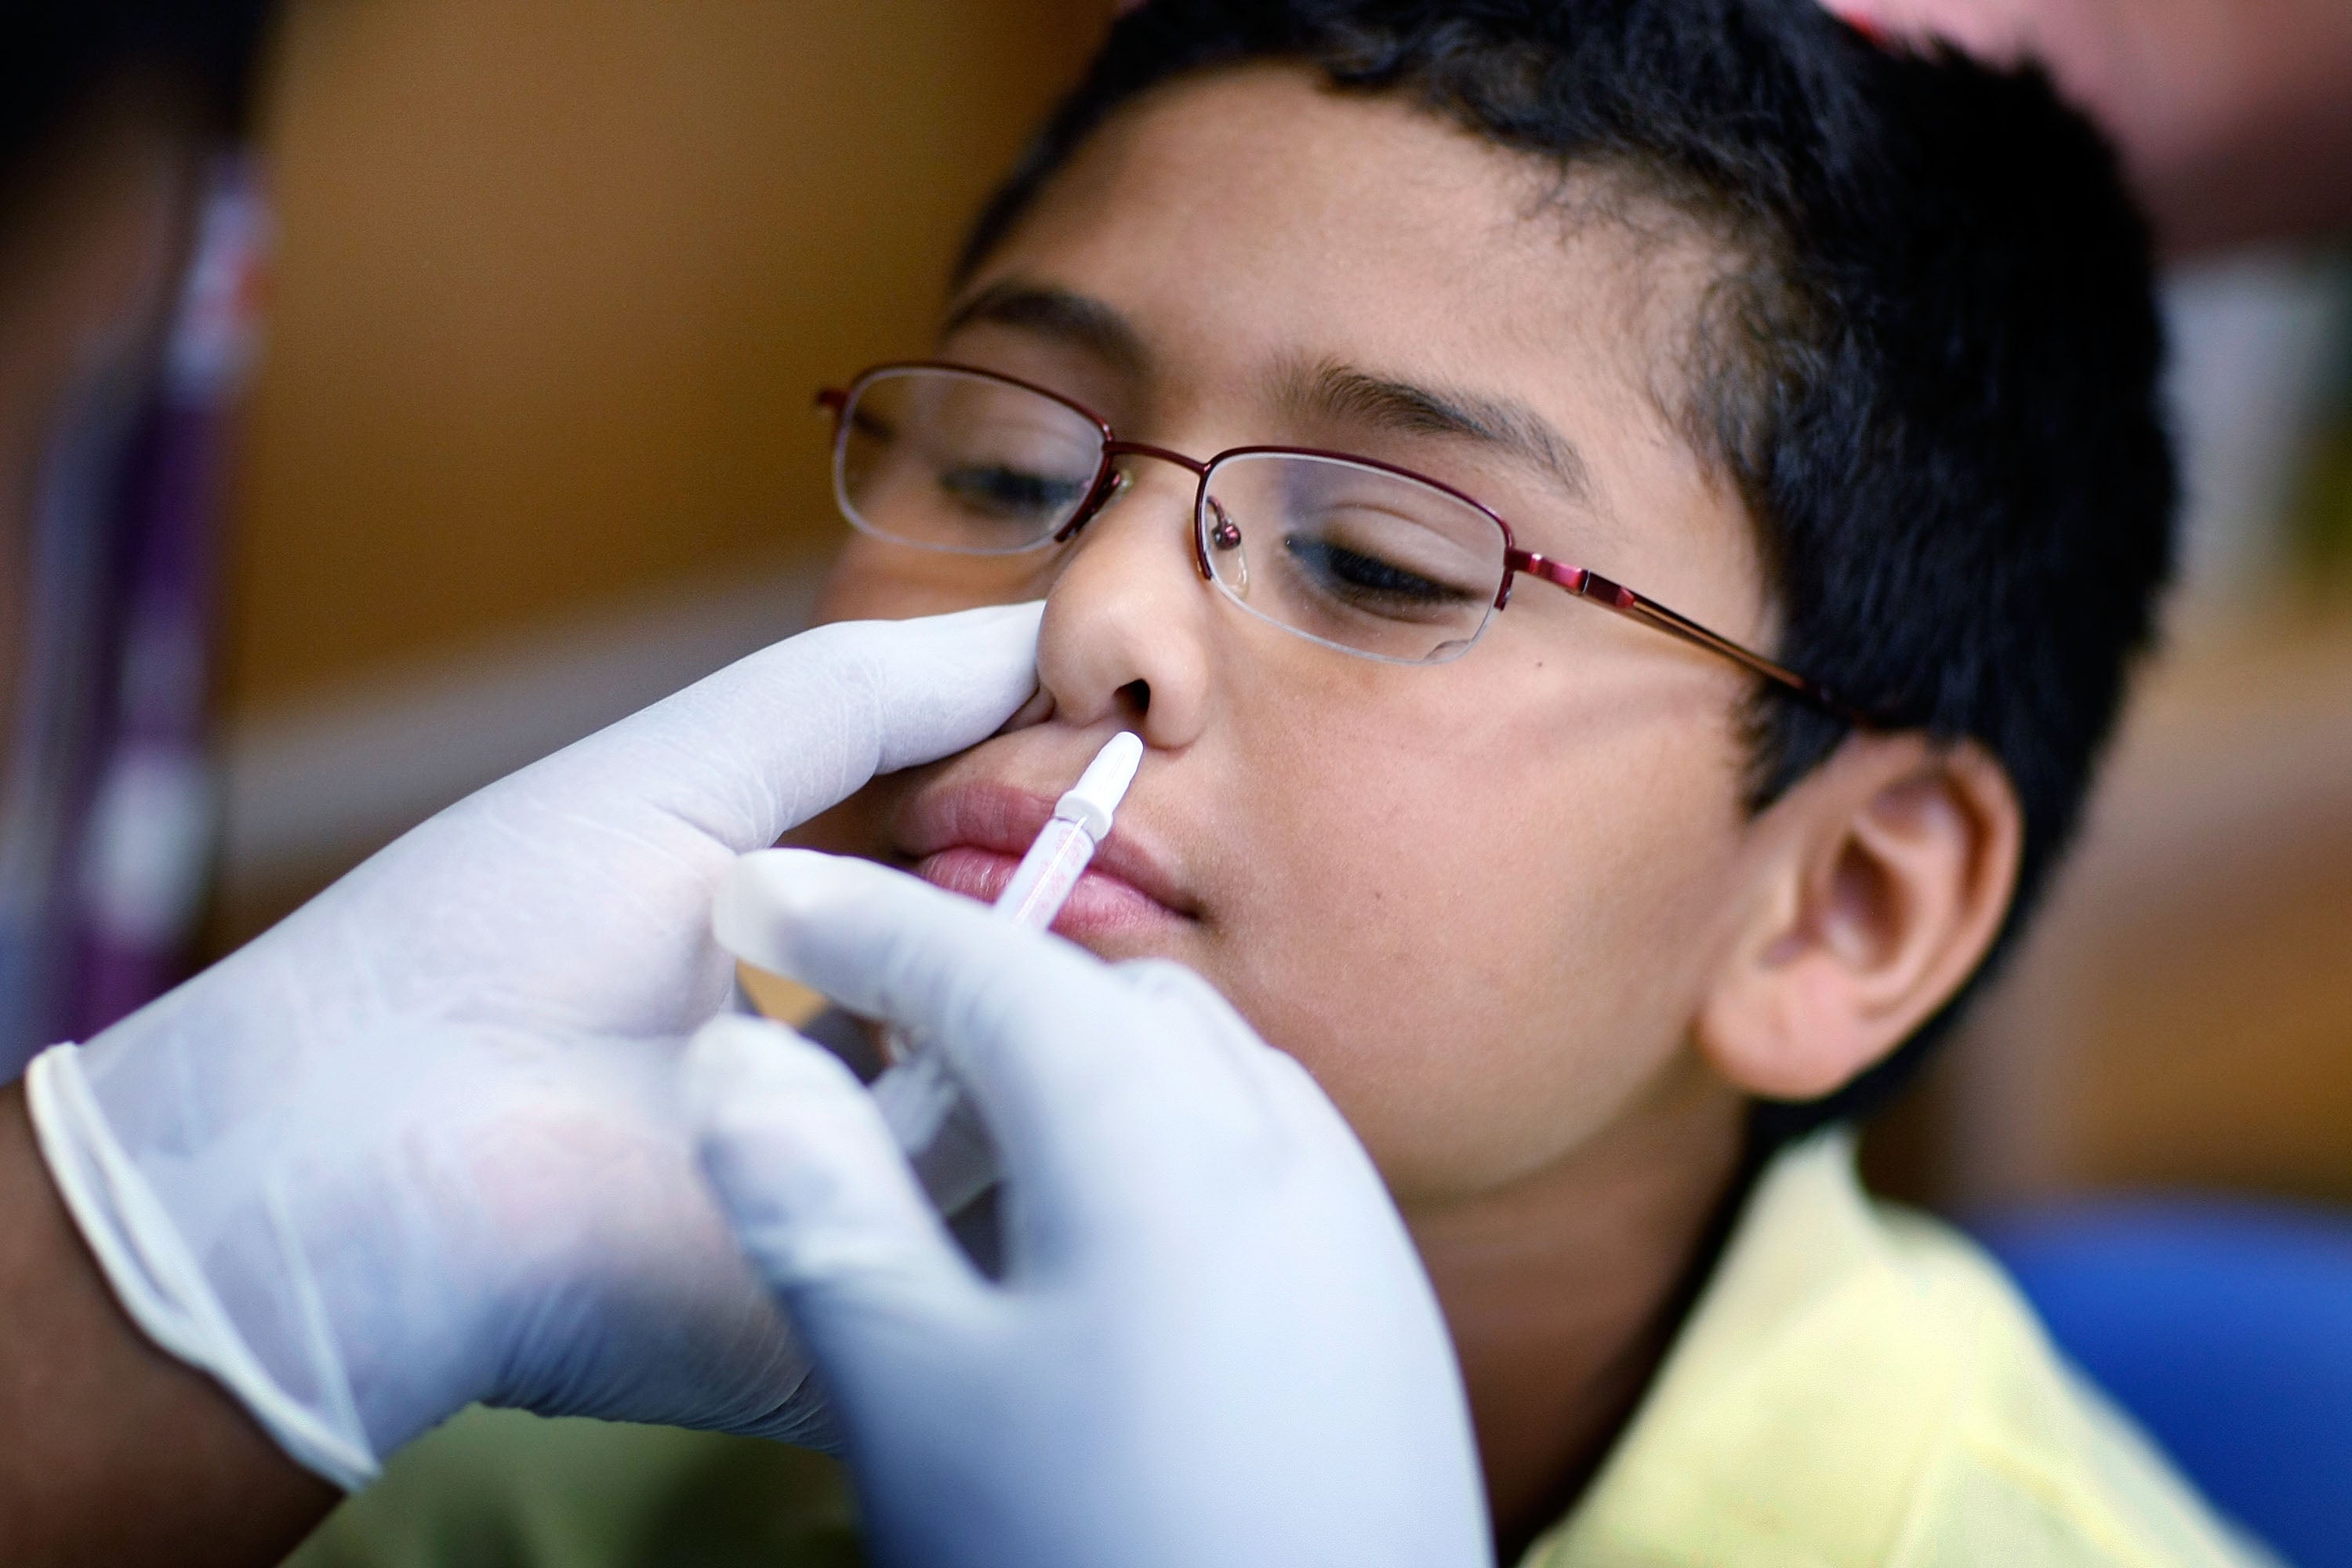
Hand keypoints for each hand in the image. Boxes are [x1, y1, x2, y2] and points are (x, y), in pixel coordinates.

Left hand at [24, 604, 1041, 1487]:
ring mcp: (874, 1210)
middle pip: (1034, 1010)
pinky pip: (1015, 1207)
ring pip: (1049, 1102)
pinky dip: (1044, 1095)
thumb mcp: (693, 774)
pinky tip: (1049, 1010)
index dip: (1058, 832)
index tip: (1130, 753)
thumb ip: (870, 697)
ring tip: (1113, 908)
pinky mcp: (883, 1308)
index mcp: (821, 989)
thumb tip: (1039, 631)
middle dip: (1096, 916)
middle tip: (1139, 824)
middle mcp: (862, 1103)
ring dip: (1079, 996)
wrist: (348, 1148)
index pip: (988, 914)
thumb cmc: (481, 940)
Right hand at [691, 850, 1491, 1567]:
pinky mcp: (1380, 1303)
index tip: (760, 888)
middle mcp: (1278, 1137)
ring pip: (1190, 1064)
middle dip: (970, 982)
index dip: (855, 919)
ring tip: (966, 1138)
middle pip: (1099, 994)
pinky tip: (1095, 1241)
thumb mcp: (916, 1392)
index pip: (984, 966)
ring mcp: (1349, 1218)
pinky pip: (1253, 1148)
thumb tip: (735, 1054)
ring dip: (1071, 1059)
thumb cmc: (1101, 1563)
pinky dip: (1153, 1135)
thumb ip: (820, 1204)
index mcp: (1155, 1130)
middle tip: (853, 1025)